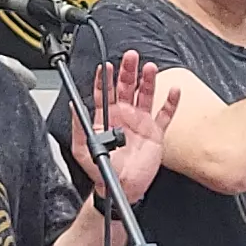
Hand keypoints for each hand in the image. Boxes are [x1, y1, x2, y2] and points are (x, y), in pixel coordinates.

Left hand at [75, 51, 166, 201]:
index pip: (105, 92)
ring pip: (146, 95)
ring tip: (150, 67)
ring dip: (148, 80)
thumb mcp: (83, 150)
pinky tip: (173, 90)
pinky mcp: (156, 132)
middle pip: (127, 87)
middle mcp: (124, 116)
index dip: (105, 78)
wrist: (123, 188)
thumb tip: (73, 107)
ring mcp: (141, 122)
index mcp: (106, 118)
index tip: (106, 66)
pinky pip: (165, 114)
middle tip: (130, 57)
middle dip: (128, 71)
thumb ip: (79, 127)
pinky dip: (171, 102)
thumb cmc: (102, 171)